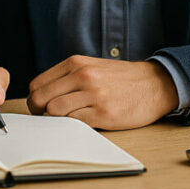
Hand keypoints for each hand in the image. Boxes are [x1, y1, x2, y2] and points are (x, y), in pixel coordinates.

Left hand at [27, 56, 178, 129]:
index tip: (40, 107)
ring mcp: (94, 95)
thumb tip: (41, 95)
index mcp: (76, 63)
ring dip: (56, 119)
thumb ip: (68, 76)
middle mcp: (83, 76)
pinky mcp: (104, 113)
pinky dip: (73, 125)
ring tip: (68, 119)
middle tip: (48, 118)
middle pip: (41, 99)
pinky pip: (74, 123)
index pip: (38, 84)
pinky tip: (83, 122)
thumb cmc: (121, 78)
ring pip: (55, 111)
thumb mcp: (92, 66)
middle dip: (39, 112)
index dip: (35, 99)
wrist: (154, 84)